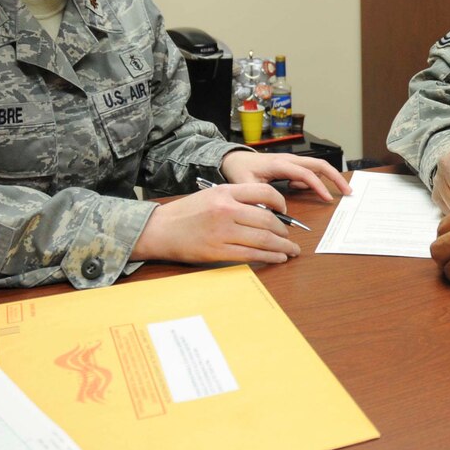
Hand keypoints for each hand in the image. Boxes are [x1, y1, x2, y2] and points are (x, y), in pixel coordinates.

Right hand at [132, 183, 298, 263]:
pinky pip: (251, 255)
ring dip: (282, 246)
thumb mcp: (211, 195)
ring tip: (291, 250)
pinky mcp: (218, 251)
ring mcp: (222, 232)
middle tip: (290, 236)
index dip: (281, 203)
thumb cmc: (185, 213)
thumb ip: (236, 199)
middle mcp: (226, 210)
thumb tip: (266, 210)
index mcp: (225, 192)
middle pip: (268, 219)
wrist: (159, 229)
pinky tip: (278, 257)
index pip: (265, 193)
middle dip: (284, 230)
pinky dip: (269, 257)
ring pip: (263, 239)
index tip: (285, 212)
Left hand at [220, 151, 351, 199]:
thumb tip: (275, 213)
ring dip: (329, 178)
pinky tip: (302, 190)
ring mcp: (292, 161)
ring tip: (330, 195)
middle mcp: (289, 159)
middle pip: (319, 164)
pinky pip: (309, 171)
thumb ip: (258, 198)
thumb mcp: (245, 185)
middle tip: (348, 191)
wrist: (234, 158)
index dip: (318, 186)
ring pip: (317, 167)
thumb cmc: (239, 170)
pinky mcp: (291, 165)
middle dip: (336, 177)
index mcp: (279, 163)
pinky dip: (313, 181)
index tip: (328, 199)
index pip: (305, 173)